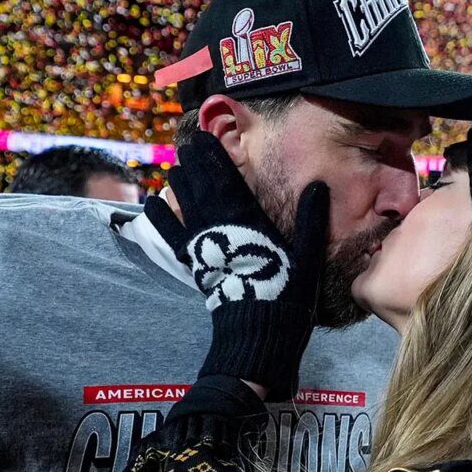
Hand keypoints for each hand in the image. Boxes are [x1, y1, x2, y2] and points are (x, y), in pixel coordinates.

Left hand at [145, 131, 329, 400]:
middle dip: (196, 163)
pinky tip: (153, 202)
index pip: (228, 180)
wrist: (257, 336)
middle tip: (188, 142)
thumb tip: (318, 185)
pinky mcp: (196, 266)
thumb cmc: (287, 297)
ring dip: (181, 184)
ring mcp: (205, 247)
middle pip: (204, 188)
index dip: (216, 156)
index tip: (205, 135)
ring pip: (187, 207)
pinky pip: (174, 236)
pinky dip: (163, 218)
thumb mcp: (307, 258)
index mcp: (250, 222)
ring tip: (176, 165)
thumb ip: (310, 220)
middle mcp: (222, 229)